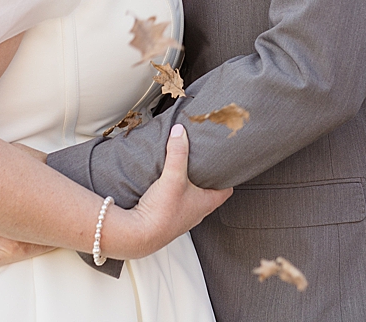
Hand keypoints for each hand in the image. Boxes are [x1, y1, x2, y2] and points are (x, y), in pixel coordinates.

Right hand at [103, 124, 230, 260]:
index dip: (227, 177)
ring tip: (183, 169)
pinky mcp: (166, 218)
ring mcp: (182, 217)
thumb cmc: (162, 212)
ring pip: (191, 197)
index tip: (224, 164)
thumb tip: (180, 131)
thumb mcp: (173, 177)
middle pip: (208, 192)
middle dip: (206, 177)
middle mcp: (197, 212)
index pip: (226, 190)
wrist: (139, 235)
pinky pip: (175, 202)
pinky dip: (173, 192)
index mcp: (206, 203)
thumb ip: (178, 153)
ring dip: (188, 185)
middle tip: (202, 161)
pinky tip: (164, 184)